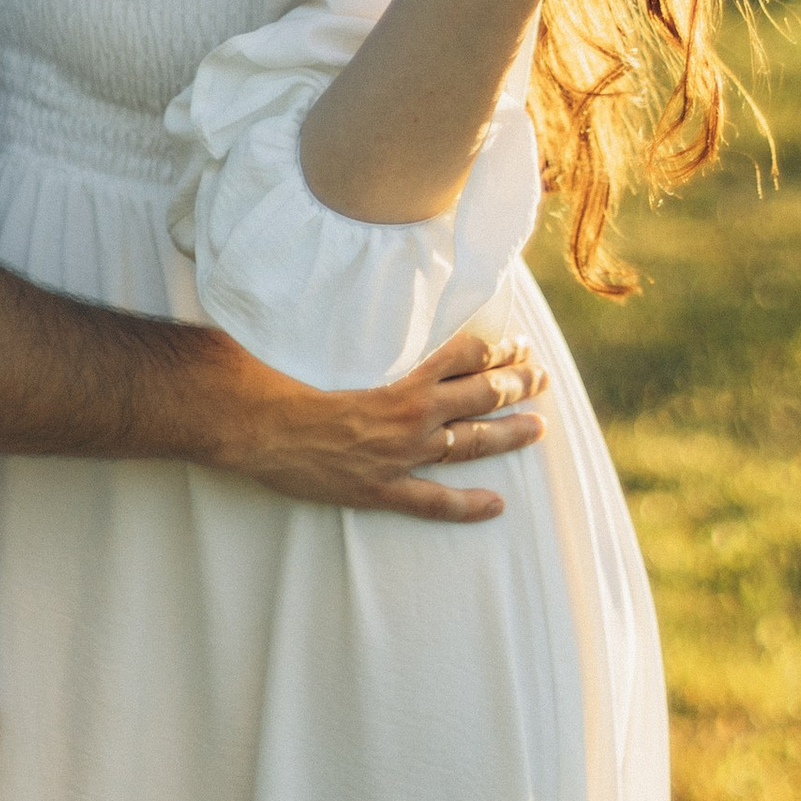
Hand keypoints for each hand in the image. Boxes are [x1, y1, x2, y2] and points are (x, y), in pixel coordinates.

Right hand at [221, 325, 547, 524]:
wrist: (259, 424)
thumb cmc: (286, 375)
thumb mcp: (328, 340)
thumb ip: (354, 328)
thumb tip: (349, 294)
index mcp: (402, 375)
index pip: (464, 356)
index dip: (494, 351)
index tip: (514, 346)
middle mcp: (412, 413)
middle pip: (480, 394)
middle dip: (517, 383)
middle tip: (541, 377)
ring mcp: (402, 454)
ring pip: (472, 442)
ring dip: (510, 433)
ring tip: (539, 427)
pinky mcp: (382, 489)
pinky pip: (435, 502)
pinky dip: (468, 505)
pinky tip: (497, 505)